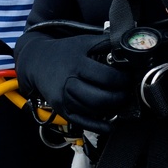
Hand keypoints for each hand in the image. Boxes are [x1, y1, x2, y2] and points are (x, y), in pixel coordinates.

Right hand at [16, 32, 132, 133]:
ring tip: (120, 101)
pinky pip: (83, 123)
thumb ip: (107, 43)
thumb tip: (129, 48)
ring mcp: (64, 99)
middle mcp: (69, 83)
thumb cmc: (65, 51)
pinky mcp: (62, 110)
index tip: (130, 77)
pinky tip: (111, 124)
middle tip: (128, 91)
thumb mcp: (84, 41)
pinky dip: (99, 126)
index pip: (107, 77)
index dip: (123, 79)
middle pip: (101, 98)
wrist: (37, 63)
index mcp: (77, 64)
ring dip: (112, 109)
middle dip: (120, 97)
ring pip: (94, 111)